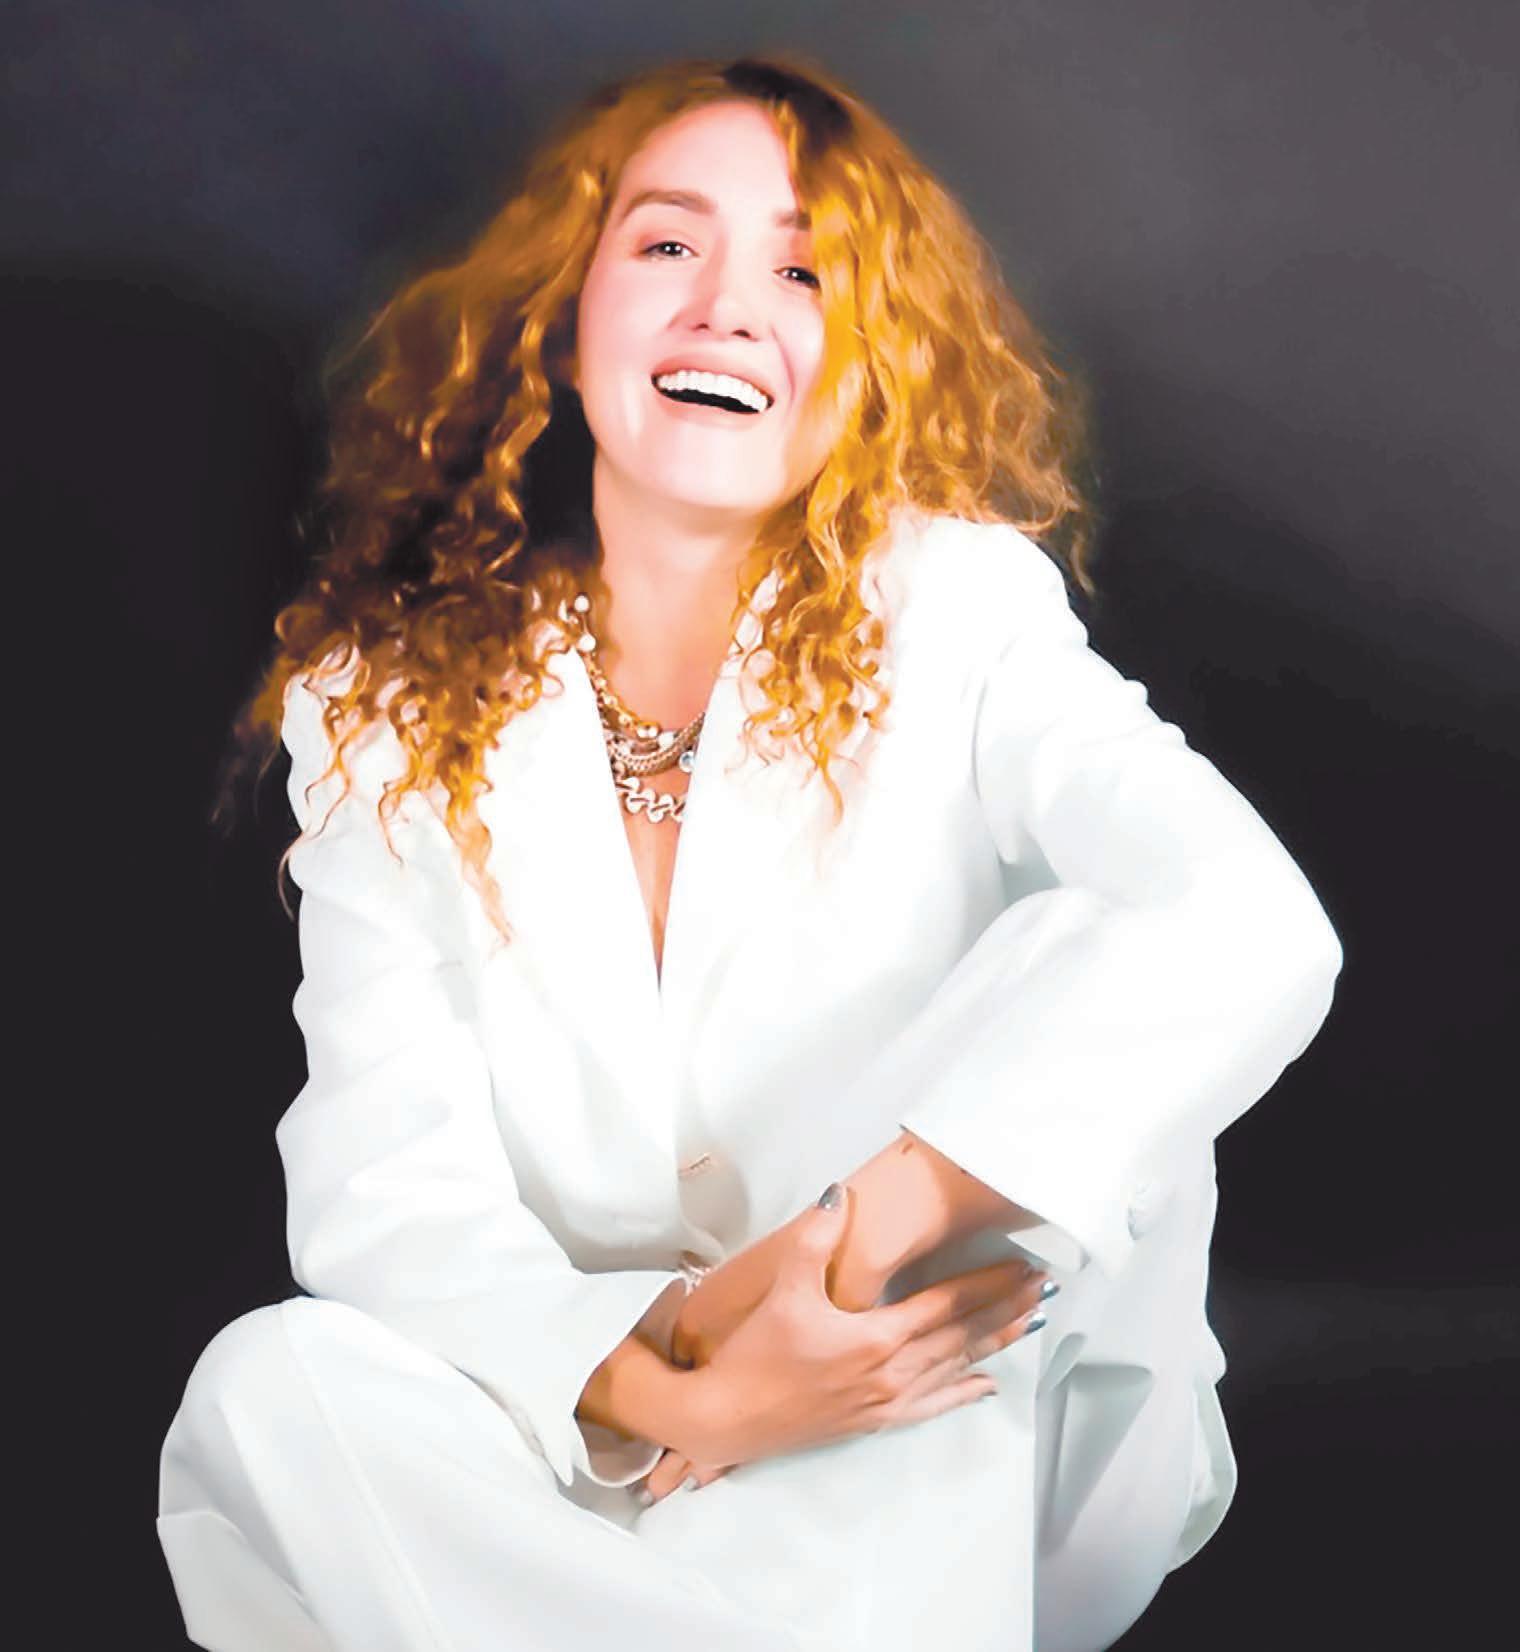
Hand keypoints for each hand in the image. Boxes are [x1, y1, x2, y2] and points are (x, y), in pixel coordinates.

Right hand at [653, 1188, 1049, 1483]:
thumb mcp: (784, 1288)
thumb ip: (815, 1238)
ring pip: (955, 1368)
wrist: (728, 1418)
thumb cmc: (755, 1353)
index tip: (1022, 1265)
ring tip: (1030, 1322)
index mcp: (877, 1337)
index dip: (989, 1283)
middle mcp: (893, 1373)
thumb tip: (839, 1194)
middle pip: (963, 1335)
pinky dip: (963, 1392)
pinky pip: (932, 1406)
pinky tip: (986, 1386)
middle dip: (1006, 1309)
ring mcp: (887, 1402)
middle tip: (1043, 1287)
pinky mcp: (875, 1421)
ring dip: (996, 1344)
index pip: (947, 1304)